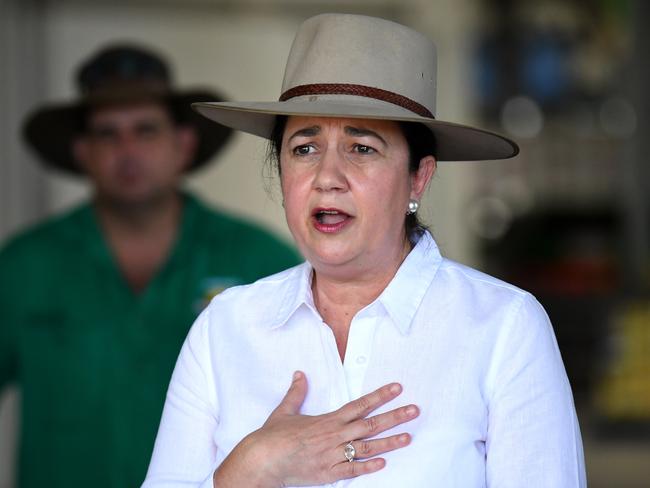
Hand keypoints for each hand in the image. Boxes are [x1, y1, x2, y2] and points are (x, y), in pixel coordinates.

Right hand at [214, 371, 418, 486]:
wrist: (263, 460)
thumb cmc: (273, 436)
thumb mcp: (285, 410)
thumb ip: (296, 392)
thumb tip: (299, 374)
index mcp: (328, 420)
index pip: (360, 405)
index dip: (380, 396)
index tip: (397, 388)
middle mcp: (334, 436)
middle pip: (370, 425)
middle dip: (394, 416)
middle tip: (415, 410)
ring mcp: (333, 455)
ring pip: (367, 448)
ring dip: (389, 442)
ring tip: (408, 437)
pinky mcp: (328, 473)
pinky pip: (352, 470)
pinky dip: (368, 467)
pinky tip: (384, 463)